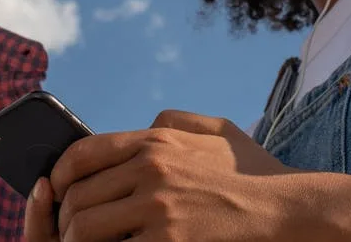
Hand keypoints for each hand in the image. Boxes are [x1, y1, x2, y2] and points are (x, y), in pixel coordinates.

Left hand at [24, 110, 302, 241]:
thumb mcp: (221, 131)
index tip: (58, 191)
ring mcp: (158, 208)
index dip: (61, 174)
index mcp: (158, 141)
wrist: (292, 213)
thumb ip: (179, 121)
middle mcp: (151, 169)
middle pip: (77, 196)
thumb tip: (147, 120)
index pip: (84, 152)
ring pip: (83, 229)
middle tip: (73, 234)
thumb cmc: (259, 176)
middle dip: (67, 220)